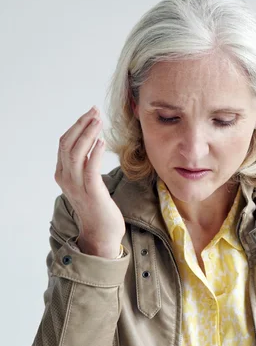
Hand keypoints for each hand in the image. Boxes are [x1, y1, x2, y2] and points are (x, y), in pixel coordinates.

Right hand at [55, 106, 125, 258]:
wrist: (102, 234)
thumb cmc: (98, 208)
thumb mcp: (87, 183)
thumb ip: (86, 165)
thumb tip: (94, 144)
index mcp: (63, 175)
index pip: (65, 144)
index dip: (77, 126)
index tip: (91, 114)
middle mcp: (66, 179)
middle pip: (67, 144)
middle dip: (81, 124)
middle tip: (95, 111)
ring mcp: (77, 186)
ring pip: (76, 153)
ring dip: (88, 134)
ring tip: (99, 121)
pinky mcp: (91, 193)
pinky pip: (90, 168)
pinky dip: (95, 153)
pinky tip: (102, 142)